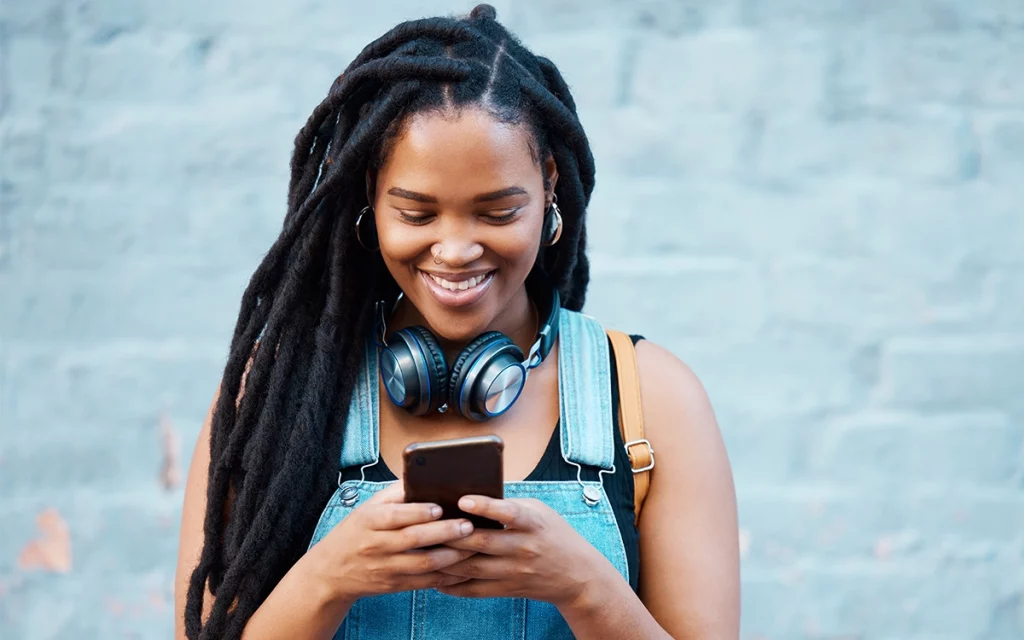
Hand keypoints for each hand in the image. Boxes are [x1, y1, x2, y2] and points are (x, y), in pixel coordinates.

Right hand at [308, 483, 476, 603]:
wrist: (330, 572)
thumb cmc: (356, 532)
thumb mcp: (368, 508)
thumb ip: (395, 494)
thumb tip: (424, 475)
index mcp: (369, 521)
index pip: (395, 515)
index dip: (418, 512)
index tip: (440, 508)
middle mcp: (376, 545)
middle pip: (413, 539)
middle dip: (444, 532)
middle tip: (468, 526)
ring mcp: (385, 568)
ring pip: (422, 563)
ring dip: (451, 556)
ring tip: (473, 546)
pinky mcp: (393, 586)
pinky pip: (423, 583)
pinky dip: (445, 577)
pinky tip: (463, 569)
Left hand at [435, 495, 614, 606]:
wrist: (576, 575)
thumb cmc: (552, 534)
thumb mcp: (539, 511)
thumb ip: (510, 503)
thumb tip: (473, 493)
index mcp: (533, 523)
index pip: (508, 513)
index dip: (486, 506)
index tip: (463, 499)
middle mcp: (524, 548)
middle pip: (482, 542)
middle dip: (452, 535)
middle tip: (425, 526)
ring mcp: (515, 572)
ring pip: (473, 567)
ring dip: (446, 560)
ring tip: (423, 550)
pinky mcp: (508, 589)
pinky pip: (476, 590)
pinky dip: (454, 585)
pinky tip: (435, 577)